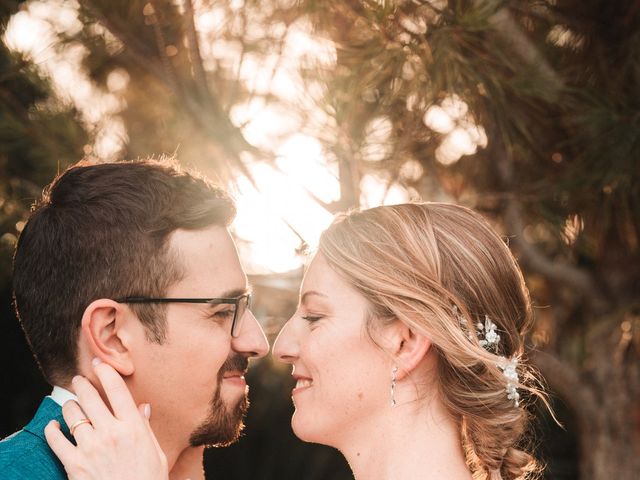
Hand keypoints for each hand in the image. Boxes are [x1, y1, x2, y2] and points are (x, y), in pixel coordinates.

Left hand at [44, 359, 168, 479]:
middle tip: (79, 379)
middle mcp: (111, 433)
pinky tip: (53, 426)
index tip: (99, 363)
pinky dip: (52, 430)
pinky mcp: (74, 464)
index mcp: (133, 427)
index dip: (106, 372)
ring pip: (73, 414)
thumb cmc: (148, 479)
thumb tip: (143, 407)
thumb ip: (145, 427)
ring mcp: (91, 448)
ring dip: (70, 405)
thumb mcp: (155, 451)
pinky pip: (56, 441)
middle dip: (82, 384)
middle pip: (91, 397)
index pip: (117, 390)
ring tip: (70, 403)